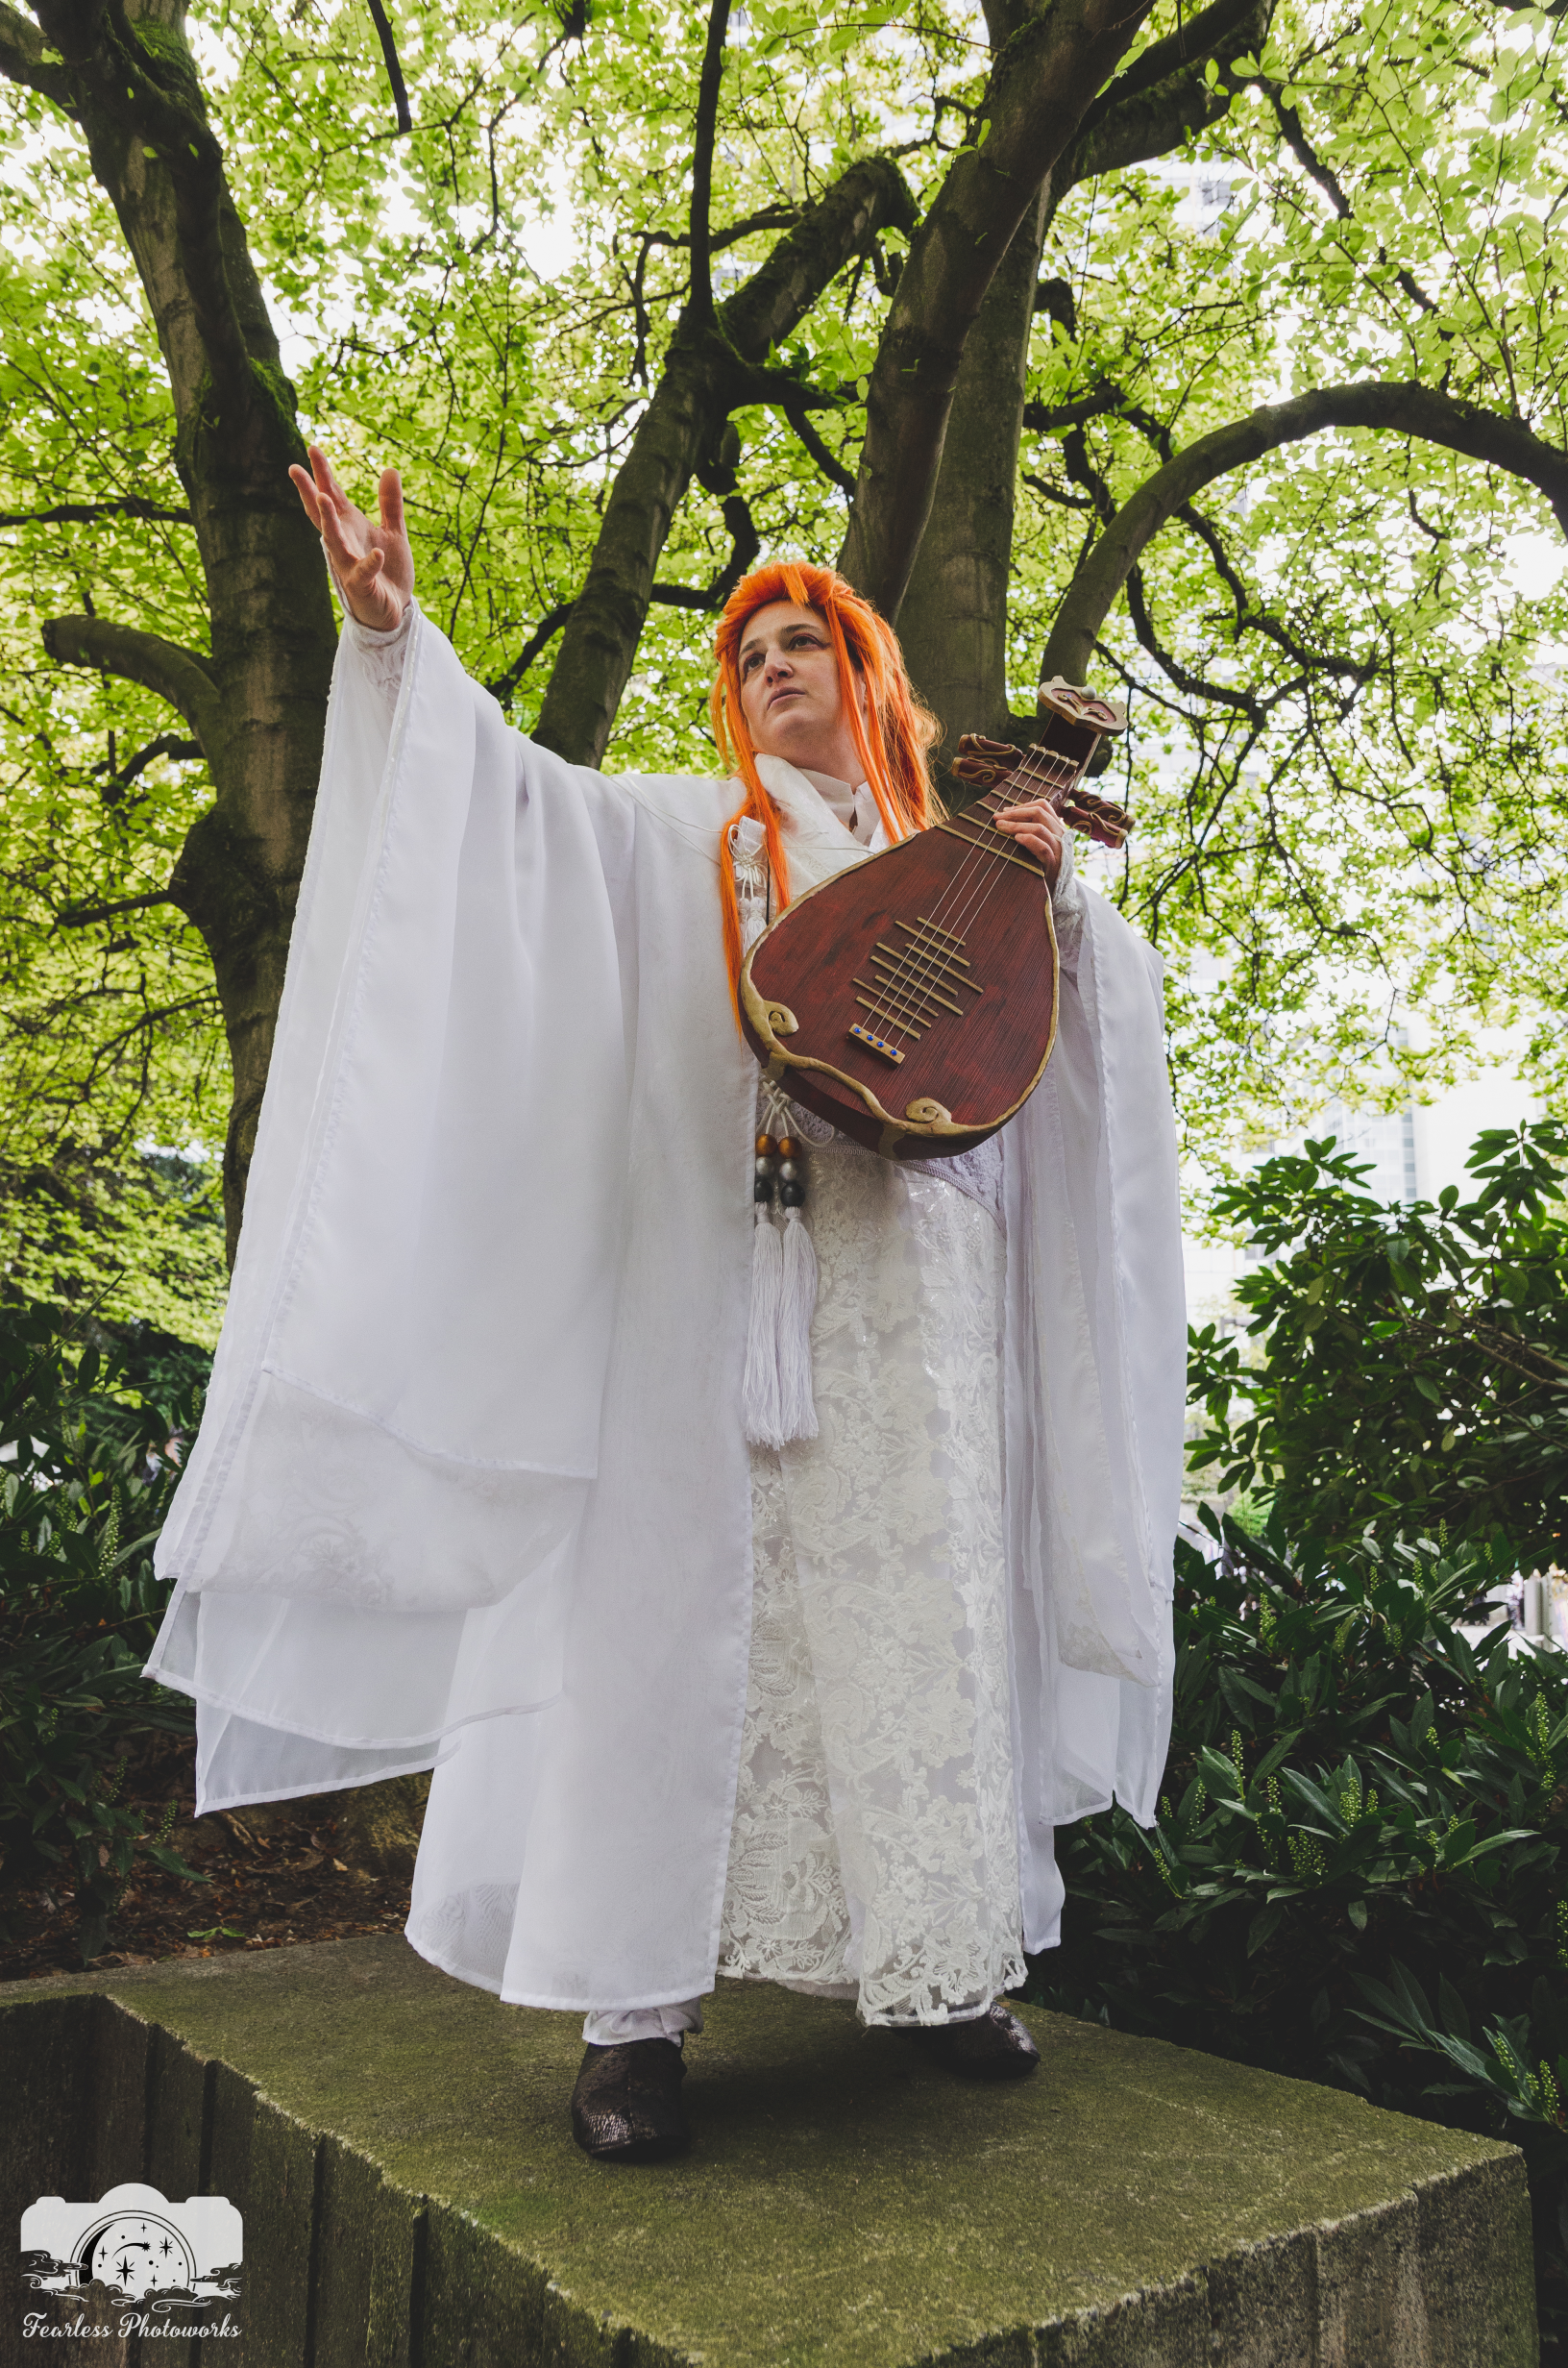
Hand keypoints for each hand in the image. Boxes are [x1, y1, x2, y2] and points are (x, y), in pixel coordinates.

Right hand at [289, 445, 413, 631]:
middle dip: (309, 492)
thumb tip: (390, 468)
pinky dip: (370, 564)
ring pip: (334, 541)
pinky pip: (365, 573)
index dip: (322, 473)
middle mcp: (344, 543)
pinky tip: (376, 555)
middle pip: (322, 514)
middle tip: (294, 468)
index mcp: (349, 527)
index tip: (312, 448)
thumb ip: (390, 503)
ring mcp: (349, 564)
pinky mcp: (362, 586)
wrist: (394, 608)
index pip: (332, 496)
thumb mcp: (393, 532)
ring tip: (323, 497)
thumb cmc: (388, 570)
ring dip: (328, 520)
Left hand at [994, 797, 1063, 885]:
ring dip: (1016, 825)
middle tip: (997, 818)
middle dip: (1015, 813)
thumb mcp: (1039, 844)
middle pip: (1039, 813)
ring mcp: (1059, 849)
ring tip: (1000, 827)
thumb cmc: (1041, 865)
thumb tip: (1004, 816)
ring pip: (1039, 828)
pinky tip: (1016, 839)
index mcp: (1057, 827)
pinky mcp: (1054, 864)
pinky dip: (1029, 840)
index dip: (1022, 806)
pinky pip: (1043, 848)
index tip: (1004, 811)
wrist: (1057, 891)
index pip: (1043, 806)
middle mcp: (1061, 835)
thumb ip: (1029, 830)